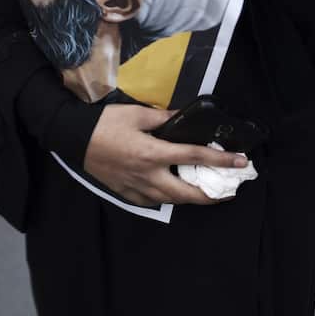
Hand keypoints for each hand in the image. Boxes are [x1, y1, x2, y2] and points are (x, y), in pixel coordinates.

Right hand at [82, 104, 249, 206]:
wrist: (73, 138)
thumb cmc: (105, 123)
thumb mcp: (136, 114)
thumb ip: (164, 117)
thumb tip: (184, 116)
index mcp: (153, 153)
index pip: (195, 157)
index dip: (221, 160)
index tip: (240, 162)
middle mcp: (149, 176)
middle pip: (187, 193)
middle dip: (212, 195)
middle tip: (228, 192)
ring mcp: (137, 188)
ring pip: (171, 200)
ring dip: (191, 198)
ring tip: (205, 193)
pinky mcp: (126, 193)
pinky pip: (152, 201)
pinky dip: (166, 198)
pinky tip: (172, 192)